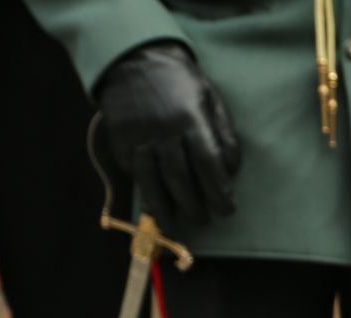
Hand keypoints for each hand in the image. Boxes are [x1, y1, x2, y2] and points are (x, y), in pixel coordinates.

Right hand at [94, 42, 240, 225]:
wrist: (135, 57)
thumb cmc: (181, 81)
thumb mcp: (210, 98)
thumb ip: (223, 134)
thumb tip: (232, 170)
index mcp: (190, 119)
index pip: (208, 164)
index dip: (219, 192)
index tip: (226, 210)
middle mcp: (163, 130)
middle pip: (179, 178)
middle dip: (194, 205)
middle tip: (204, 220)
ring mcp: (138, 135)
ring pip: (151, 180)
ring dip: (163, 208)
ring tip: (173, 227)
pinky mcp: (119, 137)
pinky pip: (132, 169)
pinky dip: (143, 187)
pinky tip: (153, 202)